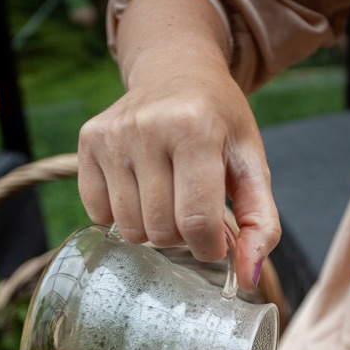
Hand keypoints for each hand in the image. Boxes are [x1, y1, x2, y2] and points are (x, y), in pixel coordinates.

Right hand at [77, 0, 279, 290]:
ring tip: (168, 200)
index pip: (197, 223)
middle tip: (193, 210)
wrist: (176, 70)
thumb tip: (247, 279)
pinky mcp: (88, 141)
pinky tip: (140, 191)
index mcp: (195, 129)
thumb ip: (261, 223)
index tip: (217, 241)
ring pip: (129, 229)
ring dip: (153, 229)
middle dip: (184, 237)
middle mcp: (148, 128)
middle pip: (162, 230)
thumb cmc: (219, 124)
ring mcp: (112, 134)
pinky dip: (122, 215)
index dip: (210, 248)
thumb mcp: (252, 165)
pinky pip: (98, 213)